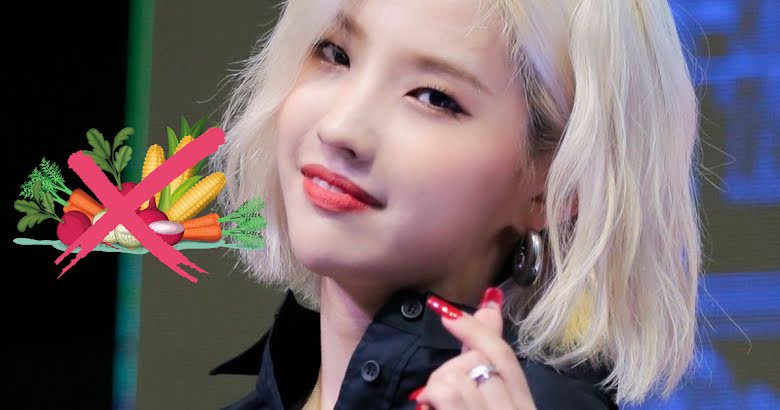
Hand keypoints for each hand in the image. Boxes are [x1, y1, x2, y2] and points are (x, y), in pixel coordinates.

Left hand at [409, 288, 536, 409]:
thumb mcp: (487, 395)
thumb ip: (486, 355)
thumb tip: (489, 304)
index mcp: (524, 403)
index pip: (504, 354)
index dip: (476, 329)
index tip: (448, 315)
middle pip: (479, 360)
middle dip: (451, 369)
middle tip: (440, 393)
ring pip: (458, 374)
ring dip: (438, 387)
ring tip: (436, 406)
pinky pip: (447, 392)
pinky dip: (432, 395)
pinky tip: (429, 406)